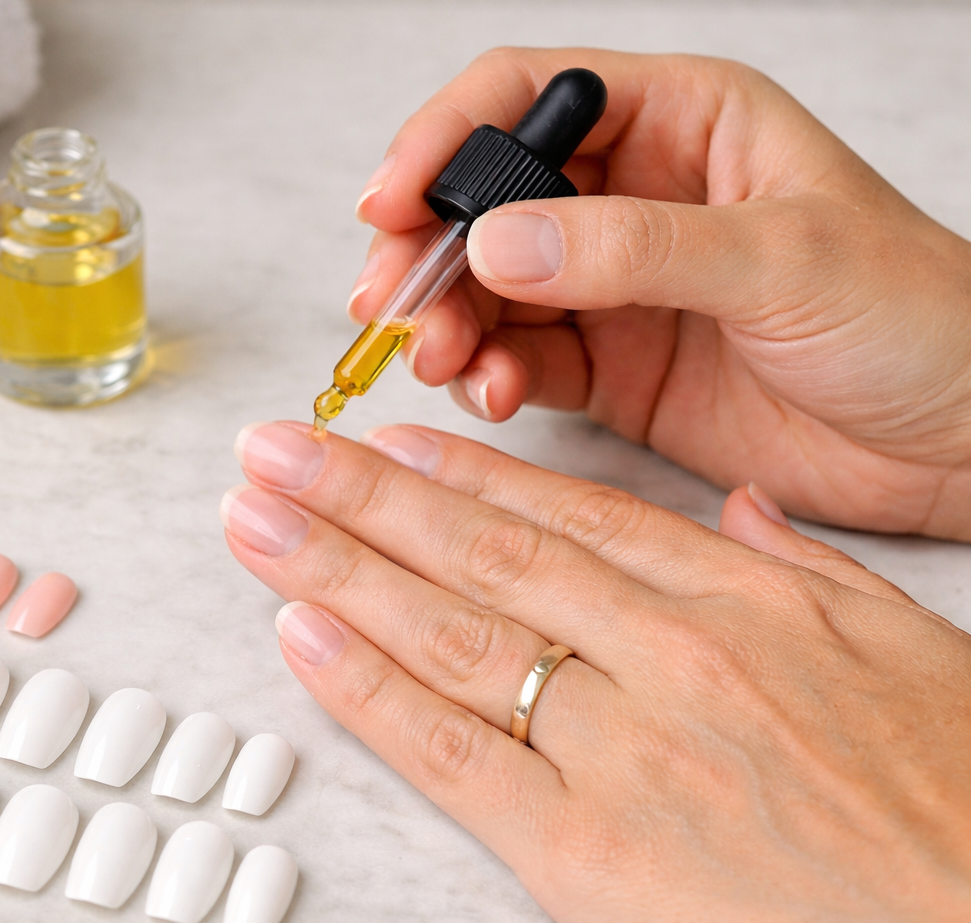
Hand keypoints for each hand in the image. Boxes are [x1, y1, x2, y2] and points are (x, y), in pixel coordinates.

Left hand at [223, 420, 970, 922]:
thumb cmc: (960, 812)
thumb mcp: (911, 651)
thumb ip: (806, 571)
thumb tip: (738, 512)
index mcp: (740, 601)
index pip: (566, 515)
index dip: (459, 475)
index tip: (386, 439)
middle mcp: (665, 655)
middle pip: (479, 554)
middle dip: (360, 493)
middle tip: (273, 449)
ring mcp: (617, 749)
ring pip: (445, 631)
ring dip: (334, 565)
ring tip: (255, 515)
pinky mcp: (581, 852)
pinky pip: (447, 751)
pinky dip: (362, 687)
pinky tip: (297, 632)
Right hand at [349, 48, 970, 539]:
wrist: (959, 442)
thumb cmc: (916, 318)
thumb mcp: (783, 259)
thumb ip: (635, 247)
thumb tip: (497, 239)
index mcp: (684, 124)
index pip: (530, 98)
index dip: (445, 138)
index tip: (391, 201)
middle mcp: (635, 198)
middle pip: (486, 198)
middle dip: (425, 248)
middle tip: (391, 304)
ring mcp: (616, 285)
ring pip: (488, 286)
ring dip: (448, 321)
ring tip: (442, 361)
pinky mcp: (613, 367)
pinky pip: (520, 361)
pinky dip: (489, 378)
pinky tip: (496, 396)